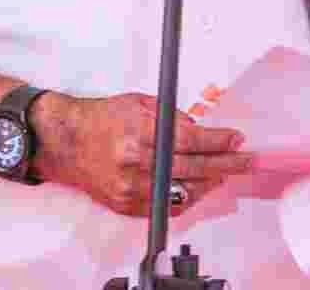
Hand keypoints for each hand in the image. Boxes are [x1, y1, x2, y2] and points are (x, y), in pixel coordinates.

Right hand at [30, 92, 253, 216]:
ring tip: (225, 172)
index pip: (190, 140)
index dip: (218, 141)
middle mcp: (135, 164)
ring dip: (209, 183)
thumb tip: (200, 128)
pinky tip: (198, 187)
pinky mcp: (125, 205)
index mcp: (138, 134)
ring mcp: (130, 189)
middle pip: (192, 169)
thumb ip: (171, 115)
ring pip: (182, 192)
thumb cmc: (99, 119)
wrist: (64, 143)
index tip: (236, 139)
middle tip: (245, 160)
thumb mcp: (138, 103)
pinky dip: (185, 197)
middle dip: (225, 164)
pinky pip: (165, 206)